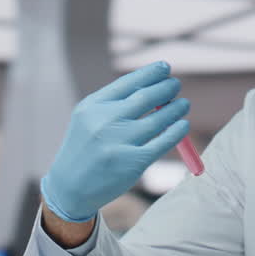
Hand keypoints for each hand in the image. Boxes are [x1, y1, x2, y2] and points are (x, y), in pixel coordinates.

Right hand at [41, 62, 190, 222]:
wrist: (70, 187)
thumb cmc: (86, 148)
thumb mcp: (90, 119)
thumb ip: (116, 102)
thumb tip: (154, 86)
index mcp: (93, 106)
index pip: (128, 82)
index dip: (150, 73)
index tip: (165, 68)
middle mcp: (105, 121)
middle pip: (146, 97)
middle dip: (166, 88)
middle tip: (176, 85)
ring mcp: (119, 142)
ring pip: (158, 119)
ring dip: (176, 108)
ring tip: (184, 104)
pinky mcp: (133, 162)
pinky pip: (163, 142)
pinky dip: (177, 131)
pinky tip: (183, 125)